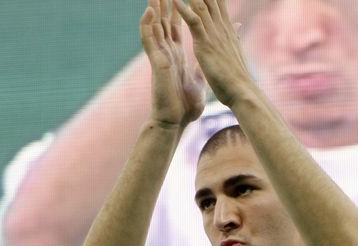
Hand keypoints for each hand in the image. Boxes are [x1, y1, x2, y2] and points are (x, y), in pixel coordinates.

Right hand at [140, 0, 205, 127]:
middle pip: (164, 22)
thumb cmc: (184, 105)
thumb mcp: (197, 80)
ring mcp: (160, 57)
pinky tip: (149, 12)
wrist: (176, 122)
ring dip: (154, 8)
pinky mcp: (157, 63)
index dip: (178, 11)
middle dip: (165, 3)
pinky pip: (149, 41)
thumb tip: (209, 59)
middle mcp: (167, 53)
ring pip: (155, 27)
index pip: (176, 27)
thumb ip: (201, 66)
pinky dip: (148, 26)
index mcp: (177, 55)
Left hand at [174, 0, 254, 106]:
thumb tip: (236, 26)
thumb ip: (233, 36)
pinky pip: (194, 22)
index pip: (217, 3)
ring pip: (201, 5)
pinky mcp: (206, 44)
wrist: (243, 93)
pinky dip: (185, 9)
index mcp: (226, 30)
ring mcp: (214, 35)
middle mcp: (221, 28)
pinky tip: (175, 0)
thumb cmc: (237, 77)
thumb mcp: (234, 51)